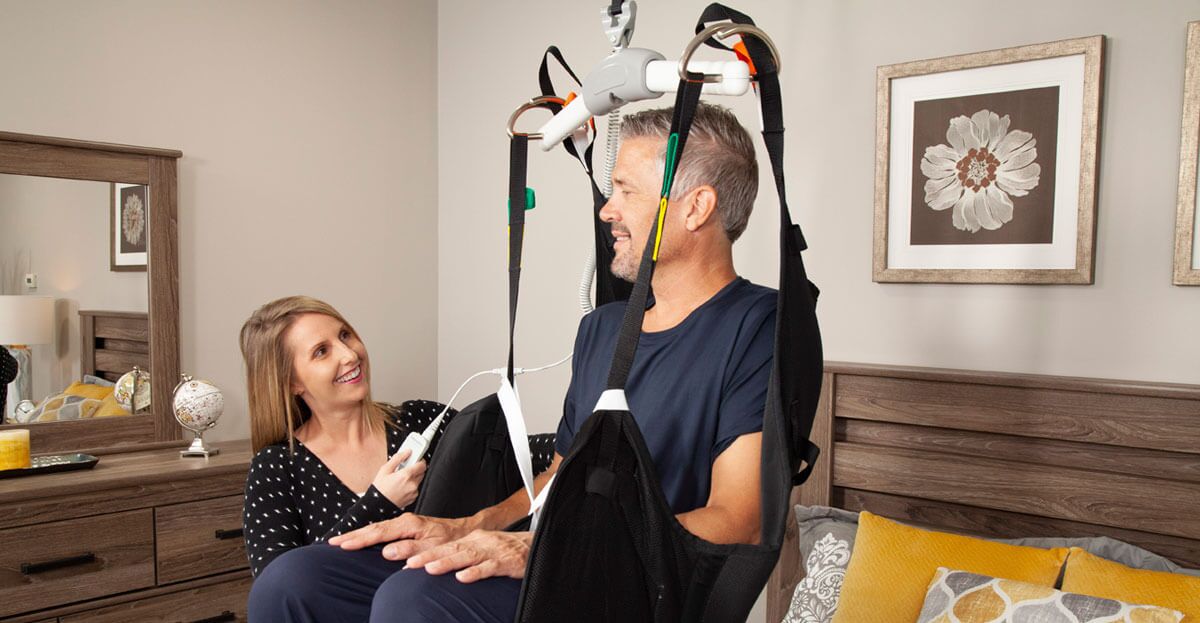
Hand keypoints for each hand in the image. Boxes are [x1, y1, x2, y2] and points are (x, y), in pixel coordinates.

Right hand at [329, 513, 471, 560]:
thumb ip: (410, 548)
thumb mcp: (432, 546)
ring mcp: (403, 523)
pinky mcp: (405, 526)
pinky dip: (368, 534)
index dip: (359, 539)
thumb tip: (386, 552)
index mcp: (408, 524)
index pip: (378, 533)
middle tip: (332, 542)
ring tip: (340, 541)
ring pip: (376, 528)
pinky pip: (382, 530)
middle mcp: (404, 521)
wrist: (463, 531)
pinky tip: (361, 539)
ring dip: (358, 534)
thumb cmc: (450, 540)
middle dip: (352, 535)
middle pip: (372, 528)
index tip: (343, 545)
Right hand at [371, 449, 425, 507]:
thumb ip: (398, 458)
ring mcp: (413, 492)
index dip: (419, 460)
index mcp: (406, 475)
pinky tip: (402, 487)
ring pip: (419, 480)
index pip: (422, 464)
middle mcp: (412, 484)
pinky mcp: (413, 498)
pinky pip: (416, 489)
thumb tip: (406, 452)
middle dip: (415, 469)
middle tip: (405, 469)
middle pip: (422, 472)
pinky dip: (411, 486)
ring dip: (413, 478)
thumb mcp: (385, 470)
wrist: (378, 506)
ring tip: (401, 479)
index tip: (415, 459)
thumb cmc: (380, 489)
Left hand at [405, 530, 531, 583]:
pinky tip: (463, 578)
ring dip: (448, 562)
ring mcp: (493, 551)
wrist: (535, 546)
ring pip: (467, 556)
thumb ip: (463, 556)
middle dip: (429, 556)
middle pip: (451, 549)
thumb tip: (437, 566)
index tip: (407, 562)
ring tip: (430, 569)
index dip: (426, 554)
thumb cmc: (507, 551)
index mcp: (473, 539)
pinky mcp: (506, 562)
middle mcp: (480, 543)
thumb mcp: (483, 549)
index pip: (446, 546)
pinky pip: (489, 568)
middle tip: (410, 564)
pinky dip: (476, 572)